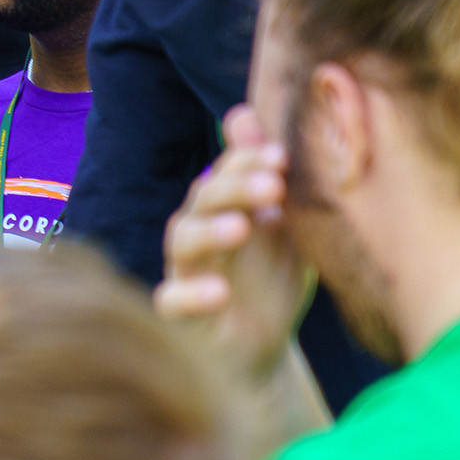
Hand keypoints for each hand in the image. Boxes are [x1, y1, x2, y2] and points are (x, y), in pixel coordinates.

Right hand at [153, 105, 314, 384]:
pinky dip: (190, 294)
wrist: (263, 348)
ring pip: (182, 239)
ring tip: (240, 229)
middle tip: (274, 186)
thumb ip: (274, 180)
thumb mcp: (287, 229)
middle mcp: (199, 232)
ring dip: (209, 230)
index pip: (227, 172)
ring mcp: (186, 270)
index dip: (248, 161)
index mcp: (224, 208)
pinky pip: (172, 298)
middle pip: (204, 199)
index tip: (283, 157)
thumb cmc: (272, 282)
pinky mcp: (180, 313)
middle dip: (236, 188)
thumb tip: (245, 110)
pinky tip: (218, 292)